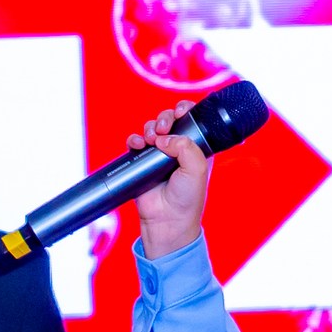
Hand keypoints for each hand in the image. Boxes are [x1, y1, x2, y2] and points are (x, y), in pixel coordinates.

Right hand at [125, 103, 210, 258]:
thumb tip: (164, 137)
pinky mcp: (142, 163)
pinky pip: (135, 143)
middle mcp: (177, 149)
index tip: (181, 112)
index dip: (185, 110)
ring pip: (152, 128)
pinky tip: (138, 144)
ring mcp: (159, 155)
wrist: (167, 220)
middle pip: (170, 119)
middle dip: (165, 117)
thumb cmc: (187, 198)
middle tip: (163, 129)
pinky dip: (134, 139)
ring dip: (150, 127)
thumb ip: (185, 145)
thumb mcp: (196, 168)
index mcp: (196, 148)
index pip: (191, 120)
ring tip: (151, 139)